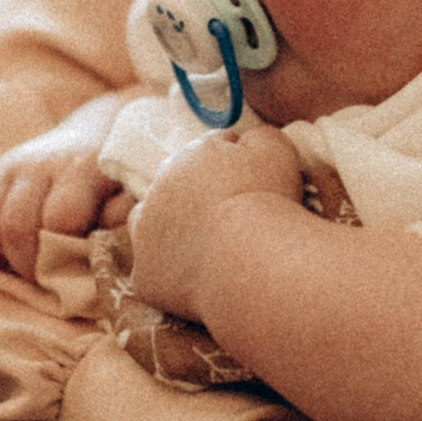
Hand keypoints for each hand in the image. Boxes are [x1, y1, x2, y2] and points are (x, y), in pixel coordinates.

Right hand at [0, 137, 133, 281]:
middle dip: (31, 268)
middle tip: (51, 283)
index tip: (76, 277)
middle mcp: (38, 163)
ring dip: (5, 261)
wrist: (99, 131)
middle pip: (16, 227)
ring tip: (32, 271)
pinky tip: (13, 258)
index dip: (64, 257)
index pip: (59, 219)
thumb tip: (104, 241)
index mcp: (81, 166)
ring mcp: (9, 168)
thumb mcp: (136, 192)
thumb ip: (126, 217)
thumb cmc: (122, 177)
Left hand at [127, 119, 301, 321]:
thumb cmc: (266, 201)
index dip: (236, 167)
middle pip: (177, 187)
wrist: (247, 256)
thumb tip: (248, 140)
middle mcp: (158, 189)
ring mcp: (145, 234)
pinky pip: (155, 274)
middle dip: (198, 198)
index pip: (211, 152)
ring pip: (152, 228)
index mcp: (191, 155)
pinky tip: (201, 283)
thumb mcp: (276, 150)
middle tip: (232, 220)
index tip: (254, 187)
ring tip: (207, 250)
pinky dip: (172, 278)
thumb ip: (260, 137)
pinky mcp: (145, 275)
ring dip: (172, 234)